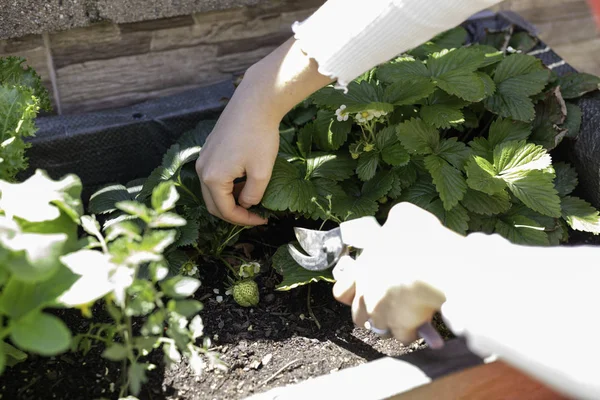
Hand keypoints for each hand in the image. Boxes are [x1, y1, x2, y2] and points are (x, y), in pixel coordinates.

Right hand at [195, 81, 278, 225]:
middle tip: (255, 215)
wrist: (254, 103)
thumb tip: (247, 204)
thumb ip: (253, 195)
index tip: (262, 219)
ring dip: (231, 199)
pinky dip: (227, 185)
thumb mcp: (262, 173)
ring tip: (252, 196)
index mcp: (213, 178)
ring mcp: (203, 158)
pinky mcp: (209, 149)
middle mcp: (202, 169)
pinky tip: (245, 180)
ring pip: (212, 190)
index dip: (245, 220)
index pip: (225, 211)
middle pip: (214, 204)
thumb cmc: (259, 136)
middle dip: (234, 213)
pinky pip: (214, 175)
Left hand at [332, 203, 468, 343]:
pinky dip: (414, 333)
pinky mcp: (402, 328)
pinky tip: (425, 323)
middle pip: (359, 316)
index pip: (341, 292)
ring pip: (380, 329)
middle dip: (373, 313)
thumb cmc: (420, 239)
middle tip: (390, 305)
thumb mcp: (404, 216)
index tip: (363, 291)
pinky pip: (405, 337)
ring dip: (392, 324)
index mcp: (363, 269)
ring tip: (408, 315)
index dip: (350, 294)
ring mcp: (382, 314)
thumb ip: (395, 220)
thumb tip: (396, 221)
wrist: (440, 266)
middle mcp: (366, 294)